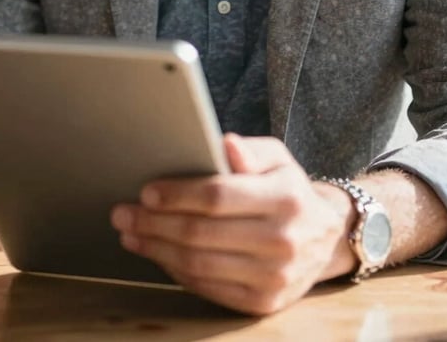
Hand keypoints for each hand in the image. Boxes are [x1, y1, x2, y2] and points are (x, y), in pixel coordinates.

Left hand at [110, 133, 355, 314]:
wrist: (323, 238)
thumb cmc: (288, 189)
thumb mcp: (277, 159)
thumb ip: (249, 151)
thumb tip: (224, 144)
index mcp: (285, 198)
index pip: (218, 197)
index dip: (177, 195)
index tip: (146, 191)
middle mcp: (282, 241)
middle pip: (201, 233)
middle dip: (154, 223)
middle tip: (123, 213)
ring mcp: (273, 277)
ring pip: (199, 264)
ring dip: (156, 249)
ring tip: (131, 234)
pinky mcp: (262, 302)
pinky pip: (207, 287)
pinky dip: (175, 270)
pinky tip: (158, 254)